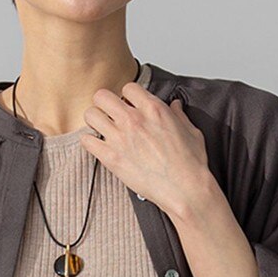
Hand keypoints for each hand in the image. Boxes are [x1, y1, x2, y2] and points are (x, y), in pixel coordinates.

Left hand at [77, 81, 213, 217]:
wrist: (185, 189)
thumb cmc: (190, 164)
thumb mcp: (191, 132)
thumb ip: (179, 115)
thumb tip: (175, 106)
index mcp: (153, 109)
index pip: (128, 87)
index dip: (127, 96)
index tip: (128, 105)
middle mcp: (134, 119)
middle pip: (102, 96)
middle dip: (104, 103)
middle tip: (109, 114)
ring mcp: (120, 138)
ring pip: (90, 114)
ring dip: (94, 121)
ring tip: (101, 129)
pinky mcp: (111, 158)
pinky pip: (86, 141)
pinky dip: (89, 142)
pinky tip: (98, 146)